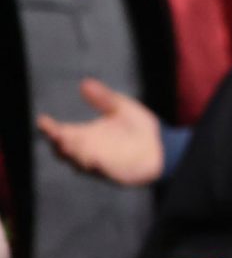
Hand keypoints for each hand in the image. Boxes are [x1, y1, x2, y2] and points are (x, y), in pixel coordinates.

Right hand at [36, 79, 164, 185]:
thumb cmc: (139, 127)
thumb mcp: (121, 107)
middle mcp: (86, 149)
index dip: (49, 128)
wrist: (162, 146)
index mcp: (84, 134)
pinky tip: (94, 160)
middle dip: (58, 144)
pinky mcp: (113, 173)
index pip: (60, 132)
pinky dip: (96, 166)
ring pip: (77, 162)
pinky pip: (101, 172)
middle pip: (63, 150)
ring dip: (74, 155)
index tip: (43, 121)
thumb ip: (103, 97)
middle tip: (58, 135)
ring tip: (70, 146)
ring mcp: (98, 163)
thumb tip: (85, 83)